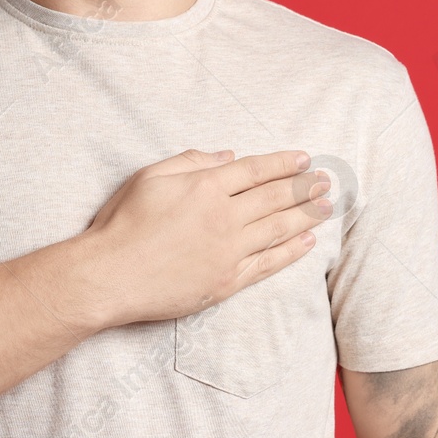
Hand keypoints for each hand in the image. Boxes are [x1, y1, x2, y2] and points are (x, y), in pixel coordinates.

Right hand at [81, 148, 332, 326]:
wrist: (110, 275)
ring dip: (306, 216)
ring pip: (278, 229)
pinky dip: (291, 253)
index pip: (254, 170)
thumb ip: (191, 161)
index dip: (282, 164)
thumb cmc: (123, 222)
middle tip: (327, 182)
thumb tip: (227, 156)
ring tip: (327, 207)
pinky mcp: (227, 281)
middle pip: (274, 198)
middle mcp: (223, 217)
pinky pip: (268, 264)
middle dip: (304, 187)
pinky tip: (308, 243)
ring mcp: (228, 251)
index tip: (304, 160)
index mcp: (205, 186)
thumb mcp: (150, 176)